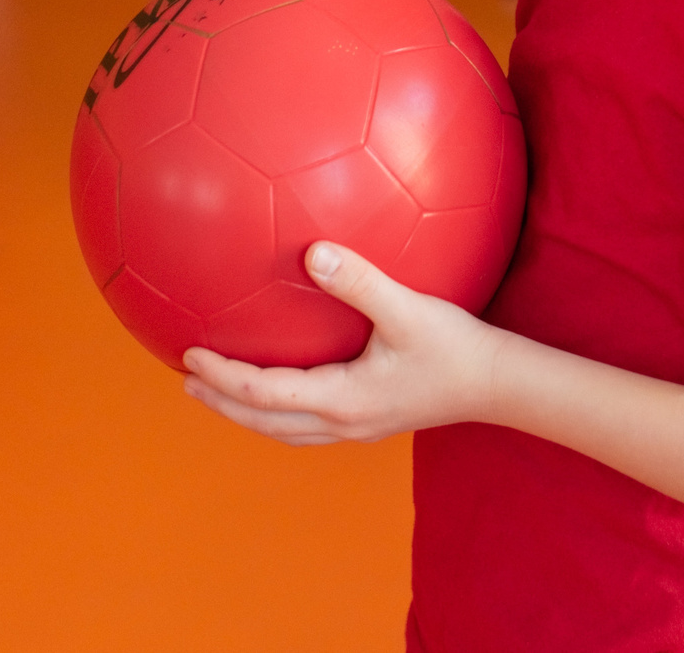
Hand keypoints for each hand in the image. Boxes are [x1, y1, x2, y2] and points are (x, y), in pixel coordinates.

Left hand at [181, 241, 502, 444]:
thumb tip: (313, 253)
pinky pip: (306, 425)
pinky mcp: (370, 421)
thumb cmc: (454, 347)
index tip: (189, 353)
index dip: (221, 376)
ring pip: (284, 430)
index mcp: (341, 399)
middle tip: (187, 379)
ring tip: (218, 389)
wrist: (497, 384)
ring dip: (246, 412)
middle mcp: (342, 422)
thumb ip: (358, 280)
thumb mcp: (406, 309)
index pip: (262, 393)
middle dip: (221, 402)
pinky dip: (277, 411)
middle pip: (263, 421)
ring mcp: (356, 428)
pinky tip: (279, 386)